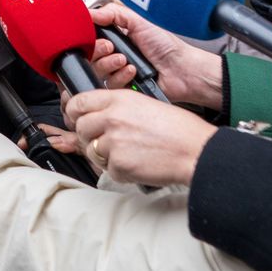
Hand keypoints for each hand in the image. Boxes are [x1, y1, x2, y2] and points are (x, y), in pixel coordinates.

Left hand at [65, 89, 217, 185]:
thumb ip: (117, 107)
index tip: (78, 118)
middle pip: (81, 128)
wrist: (196, 151)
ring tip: (128, 153)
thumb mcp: (144, 104)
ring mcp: (114, 142)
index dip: (75, 112)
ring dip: (104, 155)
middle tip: (106, 141)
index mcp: (118, 99)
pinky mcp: (119, 164)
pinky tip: (138, 164)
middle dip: (90, 136)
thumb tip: (98, 114)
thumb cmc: (178, 128)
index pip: (79, 102)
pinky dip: (120, 171)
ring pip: (92, 150)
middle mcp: (112, 118)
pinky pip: (108, 170)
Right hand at [89, 3, 223, 108]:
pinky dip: (120, 77)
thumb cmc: (167, 46)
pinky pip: (109, 84)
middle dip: (98, 50)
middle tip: (110, 47)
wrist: (182, 70)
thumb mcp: (140, 22)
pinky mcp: (122, 88)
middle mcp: (114, 54)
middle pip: (90, 55)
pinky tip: (133, 71)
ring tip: (125, 60)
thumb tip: (91, 11)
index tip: (94, 34)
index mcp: (116, 37)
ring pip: (97, 70)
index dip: (89, 37)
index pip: (92, 36)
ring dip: (109, 64)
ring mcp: (117, 72)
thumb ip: (114, 13)